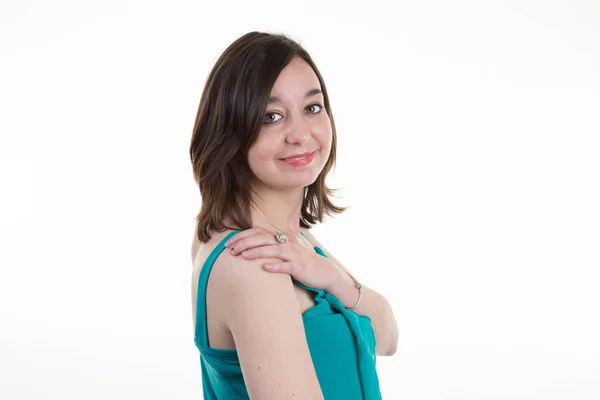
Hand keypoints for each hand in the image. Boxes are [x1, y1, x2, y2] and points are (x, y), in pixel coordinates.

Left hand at [224, 227, 340, 291]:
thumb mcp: (283, 254)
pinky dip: (277, 266)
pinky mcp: (301, 268)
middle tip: (231, 250)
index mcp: (281, 240)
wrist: (324, 272)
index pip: (259, 233)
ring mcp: (294, 255)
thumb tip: (247, 250)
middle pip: (264, 239)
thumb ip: (269, 249)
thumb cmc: (300, 263)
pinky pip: (288, 266)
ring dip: (259, 252)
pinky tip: (266, 269)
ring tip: (244, 256)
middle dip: (246, 243)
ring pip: (275, 250)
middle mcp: (287, 244)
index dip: (243, 236)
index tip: (228, 243)